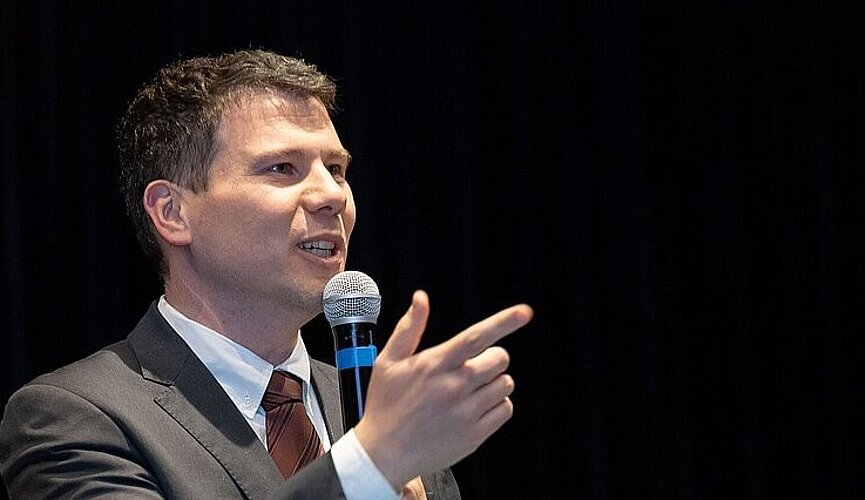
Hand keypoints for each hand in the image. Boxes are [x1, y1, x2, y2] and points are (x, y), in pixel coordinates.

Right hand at [353, 290, 532, 489]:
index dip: (504, 322)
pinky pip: (505, 410)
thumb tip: (420, 298)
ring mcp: (466, 412)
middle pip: (499, 359)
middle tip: (475, 367)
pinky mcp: (474, 435)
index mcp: (434, 364)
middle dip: (492, 358)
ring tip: (471, 390)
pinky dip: (498, 405)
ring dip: (495, 382)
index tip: (524, 312)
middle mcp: (454, 386)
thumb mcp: (388, 362)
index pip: (477, 336)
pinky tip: (477, 408)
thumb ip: (409, 327)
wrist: (383, 454)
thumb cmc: (384, 406)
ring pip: (505, 384)